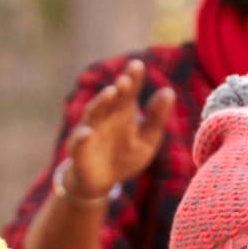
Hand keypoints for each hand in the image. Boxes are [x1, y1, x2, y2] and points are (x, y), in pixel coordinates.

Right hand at [69, 72, 173, 200]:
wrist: (100, 182)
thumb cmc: (124, 157)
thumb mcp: (147, 140)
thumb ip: (156, 118)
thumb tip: (169, 91)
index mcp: (122, 111)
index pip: (128, 90)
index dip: (132, 78)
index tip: (137, 65)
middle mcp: (105, 116)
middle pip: (111, 98)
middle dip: (118, 88)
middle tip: (126, 79)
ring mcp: (90, 131)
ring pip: (93, 114)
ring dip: (100, 103)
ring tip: (110, 93)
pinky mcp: (79, 150)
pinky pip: (78, 142)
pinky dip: (82, 137)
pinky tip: (88, 132)